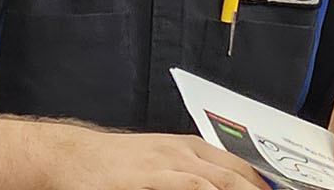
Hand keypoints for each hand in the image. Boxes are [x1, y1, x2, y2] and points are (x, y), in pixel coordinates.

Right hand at [62, 130, 272, 189]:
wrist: (72, 158)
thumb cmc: (114, 165)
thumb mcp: (158, 162)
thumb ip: (189, 174)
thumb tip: (217, 185)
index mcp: (189, 148)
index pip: (239, 165)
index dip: (261, 184)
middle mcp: (182, 153)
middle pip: (235, 175)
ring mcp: (166, 166)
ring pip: (218, 182)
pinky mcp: (148, 179)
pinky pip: (190, 188)